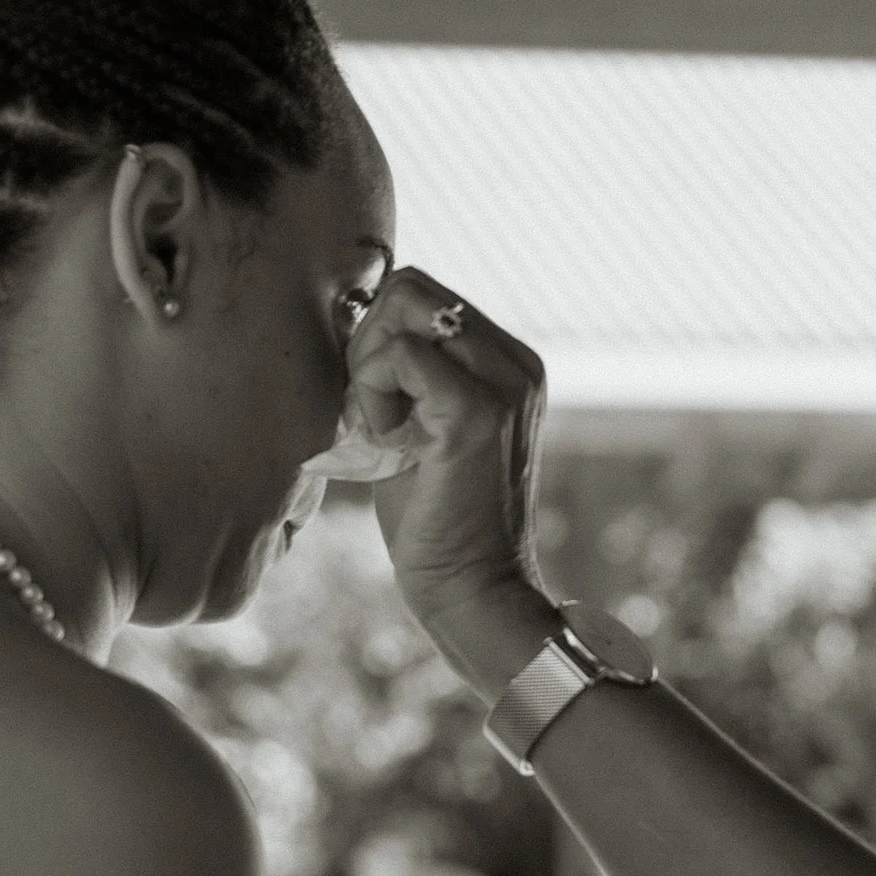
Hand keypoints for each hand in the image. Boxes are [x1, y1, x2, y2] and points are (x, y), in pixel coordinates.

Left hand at [346, 269, 556, 703]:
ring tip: (387, 432)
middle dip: (370, 344)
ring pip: (403, 311)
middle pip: (410, 287)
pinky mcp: (476, 412)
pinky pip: (400, 356)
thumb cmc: (433, 515)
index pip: (422, 292)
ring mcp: (503, 384)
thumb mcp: (421, 422)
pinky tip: (388, 443)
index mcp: (509, 361)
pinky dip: (373, 395)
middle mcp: (516, 363)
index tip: (381, 402)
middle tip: (375, 414)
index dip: (380, 337)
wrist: (471, 588)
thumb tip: (360, 313)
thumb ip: (408, 368)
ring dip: (370, 370)